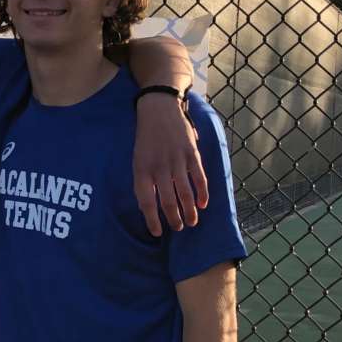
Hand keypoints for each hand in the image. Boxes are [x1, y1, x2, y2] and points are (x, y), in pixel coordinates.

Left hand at [133, 93, 207, 236]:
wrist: (159, 110)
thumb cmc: (146, 138)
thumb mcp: (137, 159)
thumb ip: (144, 180)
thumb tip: (148, 206)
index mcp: (142, 170)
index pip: (146, 201)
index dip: (151, 219)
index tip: (157, 232)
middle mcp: (159, 168)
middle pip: (167, 201)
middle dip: (174, 218)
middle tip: (178, 228)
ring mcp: (176, 161)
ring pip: (184, 193)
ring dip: (189, 210)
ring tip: (192, 222)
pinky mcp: (191, 154)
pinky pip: (198, 178)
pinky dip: (202, 193)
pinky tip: (203, 204)